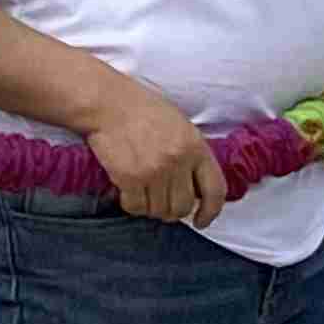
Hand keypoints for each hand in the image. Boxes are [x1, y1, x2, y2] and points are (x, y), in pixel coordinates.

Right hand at [87, 79, 226, 227]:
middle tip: (160, 202)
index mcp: (196, 146)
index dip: (210, 212)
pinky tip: (127, 191)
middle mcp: (178, 161)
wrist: (107, 102)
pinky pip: (136, 207)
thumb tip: (195, 188)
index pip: (215, 190)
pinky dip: (131, 204)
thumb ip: (191, 154)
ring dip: (150, 207)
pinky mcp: (130, 177)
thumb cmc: (142, 110)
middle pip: (182, 206)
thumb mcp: (180, 126)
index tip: (201, 221)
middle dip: (171, 210)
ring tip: (142, 193)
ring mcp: (154, 170)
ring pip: (159, 210)